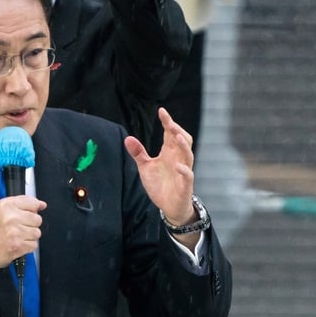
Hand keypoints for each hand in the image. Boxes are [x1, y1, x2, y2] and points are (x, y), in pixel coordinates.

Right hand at [0, 196, 46, 279]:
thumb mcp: (0, 210)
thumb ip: (21, 203)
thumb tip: (42, 204)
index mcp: (6, 205)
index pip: (33, 202)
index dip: (33, 209)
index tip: (30, 213)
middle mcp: (11, 217)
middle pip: (37, 219)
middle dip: (30, 225)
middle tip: (19, 228)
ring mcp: (15, 232)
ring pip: (37, 232)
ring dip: (29, 236)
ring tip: (17, 236)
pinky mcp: (19, 245)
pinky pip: (34, 245)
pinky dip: (27, 246)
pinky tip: (17, 244)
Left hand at [124, 108, 195, 225]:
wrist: (169, 206)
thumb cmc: (160, 184)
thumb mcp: (145, 167)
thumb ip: (138, 153)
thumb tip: (127, 138)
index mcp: (169, 152)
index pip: (170, 133)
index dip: (167, 121)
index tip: (161, 111)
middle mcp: (178, 158)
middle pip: (183, 139)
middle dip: (177, 129)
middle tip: (169, 122)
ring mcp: (183, 171)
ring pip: (188, 154)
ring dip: (183, 145)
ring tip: (176, 136)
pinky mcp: (185, 184)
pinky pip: (188, 175)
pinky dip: (184, 170)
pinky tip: (177, 166)